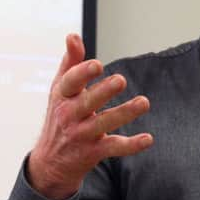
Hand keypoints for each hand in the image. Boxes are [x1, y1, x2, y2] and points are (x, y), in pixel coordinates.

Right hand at [28, 34, 152, 199]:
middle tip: (121, 80)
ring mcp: (81, 135)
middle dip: (103, 91)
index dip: (82, 74)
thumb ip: (70, 62)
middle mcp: (70, 116)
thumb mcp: (60, 89)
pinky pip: (114, 147)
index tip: (97, 64)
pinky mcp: (93, 152)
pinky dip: (131, 145)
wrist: (50, 163)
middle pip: (87, 102)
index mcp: (63, 97)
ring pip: (103, 123)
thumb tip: (73, 35)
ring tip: (144, 102)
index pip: (69, 83)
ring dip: (124, 113)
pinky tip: (148, 139)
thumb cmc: (61, 116)